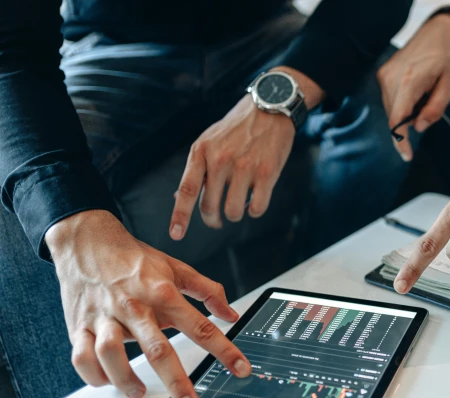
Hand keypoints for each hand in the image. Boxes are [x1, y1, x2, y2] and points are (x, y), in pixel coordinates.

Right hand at [47, 210, 248, 397]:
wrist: (87, 242)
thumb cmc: (134, 259)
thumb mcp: (176, 268)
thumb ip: (207, 291)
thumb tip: (231, 314)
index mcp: (163, 293)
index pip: (200, 326)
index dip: (223, 349)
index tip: (240, 368)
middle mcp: (135, 307)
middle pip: (158, 349)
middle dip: (178, 382)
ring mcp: (105, 317)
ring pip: (111, 354)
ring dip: (126, 380)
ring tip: (140, 393)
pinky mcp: (81, 325)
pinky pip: (82, 356)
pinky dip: (93, 374)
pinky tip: (107, 381)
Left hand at [170, 68, 322, 238]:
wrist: (270, 108)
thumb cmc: (237, 128)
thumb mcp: (209, 140)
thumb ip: (197, 168)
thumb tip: (179, 197)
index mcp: (202, 151)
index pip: (188, 190)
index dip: (180, 215)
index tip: (176, 234)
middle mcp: (221, 159)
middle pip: (210, 206)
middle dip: (212, 219)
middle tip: (216, 220)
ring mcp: (245, 167)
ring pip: (233, 211)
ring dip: (235, 214)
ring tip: (238, 206)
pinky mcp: (267, 173)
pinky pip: (257, 207)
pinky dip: (254, 210)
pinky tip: (255, 201)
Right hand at [378, 9, 449, 160]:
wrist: (437, 32)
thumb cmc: (447, 57)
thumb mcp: (449, 86)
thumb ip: (434, 109)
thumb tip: (419, 128)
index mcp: (409, 81)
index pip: (398, 120)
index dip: (401, 141)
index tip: (407, 156)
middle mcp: (391, 78)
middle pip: (393, 116)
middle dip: (409, 124)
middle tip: (428, 109)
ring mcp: (384, 75)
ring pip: (390, 109)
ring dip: (406, 113)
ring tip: (424, 95)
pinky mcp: (382, 73)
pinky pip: (389, 99)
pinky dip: (402, 104)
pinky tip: (416, 92)